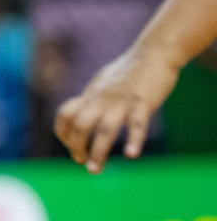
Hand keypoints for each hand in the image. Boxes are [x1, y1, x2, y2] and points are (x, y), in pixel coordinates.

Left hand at [55, 48, 179, 173]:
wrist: (156, 51)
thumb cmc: (130, 68)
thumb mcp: (104, 81)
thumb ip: (93, 96)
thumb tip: (84, 108)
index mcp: (92, 94)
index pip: (65, 114)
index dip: (63, 133)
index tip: (71, 146)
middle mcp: (102, 99)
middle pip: (80, 125)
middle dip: (76, 147)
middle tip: (81, 161)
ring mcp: (122, 102)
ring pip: (104, 130)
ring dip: (98, 152)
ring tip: (94, 169)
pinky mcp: (143, 103)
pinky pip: (137, 124)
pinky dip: (134, 140)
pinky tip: (130, 155)